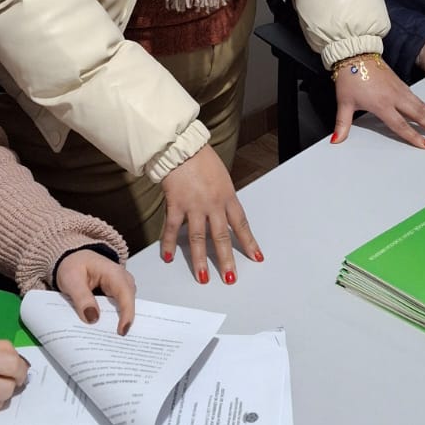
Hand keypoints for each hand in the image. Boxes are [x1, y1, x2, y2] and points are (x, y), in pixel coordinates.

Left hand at [55, 250, 135, 334]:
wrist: (71, 258)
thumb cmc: (72, 265)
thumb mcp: (71, 279)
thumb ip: (81, 298)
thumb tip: (93, 318)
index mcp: (114, 273)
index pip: (125, 295)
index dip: (126, 315)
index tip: (121, 332)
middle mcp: (123, 281)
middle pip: (129, 304)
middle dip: (124, 322)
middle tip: (115, 342)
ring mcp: (121, 288)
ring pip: (125, 308)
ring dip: (117, 322)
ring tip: (109, 340)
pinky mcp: (115, 296)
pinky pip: (118, 309)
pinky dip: (112, 319)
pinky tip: (104, 331)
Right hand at [161, 144, 260, 285]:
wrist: (182, 146)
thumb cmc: (202, 158)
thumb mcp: (222, 177)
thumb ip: (223, 197)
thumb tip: (223, 214)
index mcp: (228, 196)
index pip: (241, 224)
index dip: (249, 242)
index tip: (256, 257)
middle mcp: (213, 204)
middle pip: (221, 237)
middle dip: (226, 260)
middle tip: (230, 278)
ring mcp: (194, 206)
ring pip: (197, 239)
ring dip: (200, 260)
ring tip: (202, 277)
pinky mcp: (175, 204)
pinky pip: (171, 229)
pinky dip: (168, 244)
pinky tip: (168, 257)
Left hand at [331, 54, 424, 144]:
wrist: (355, 53)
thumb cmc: (350, 77)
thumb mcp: (343, 102)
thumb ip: (342, 124)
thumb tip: (336, 141)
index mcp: (381, 104)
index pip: (400, 124)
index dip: (414, 136)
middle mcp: (395, 97)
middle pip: (419, 114)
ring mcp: (400, 89)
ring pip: (422, 106)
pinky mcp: (401, 84)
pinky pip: (419, 98)